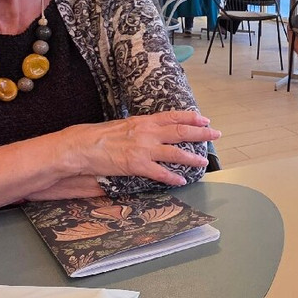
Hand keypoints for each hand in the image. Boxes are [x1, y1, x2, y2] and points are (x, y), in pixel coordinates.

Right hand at [58, 110, 220, 185]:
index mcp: (143, 122)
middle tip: (215, 134)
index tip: (205, 118)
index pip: (173, 116)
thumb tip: (150, 131)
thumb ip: (139, 128)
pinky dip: (173, 177)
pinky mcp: (137, 165)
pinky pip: (160, 173)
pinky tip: (181, 180)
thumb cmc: (98, 136)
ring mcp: (143, 149)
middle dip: (201, 133)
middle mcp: (147, 133)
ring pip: (175, 152)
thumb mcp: (122, 126)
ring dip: (192, 157)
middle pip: (181, 131)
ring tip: (203, 161)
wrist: (82, 146)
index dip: (191, 117)